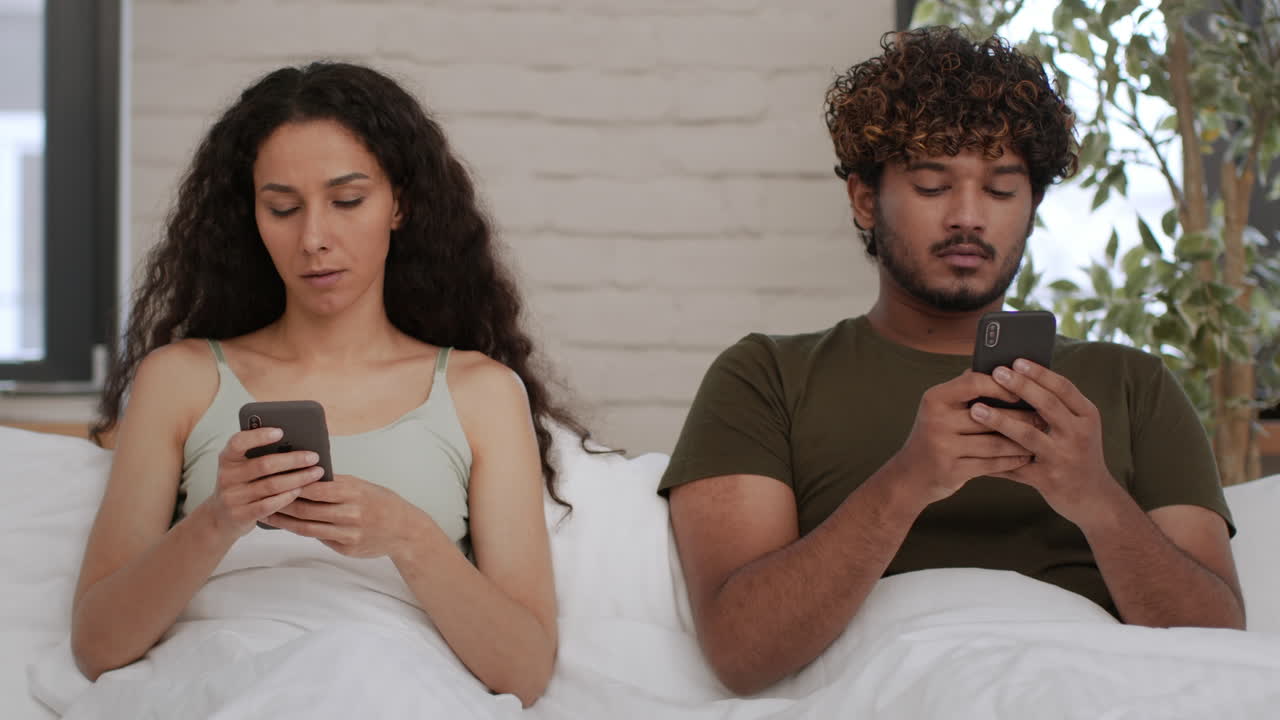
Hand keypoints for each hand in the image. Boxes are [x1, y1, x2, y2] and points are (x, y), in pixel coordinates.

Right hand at [209, 427, 324, 538]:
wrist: (220, 517)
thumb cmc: (240, 485)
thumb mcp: (242, 467)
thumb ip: (259, 455)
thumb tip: (295, 444)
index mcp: (227, 458)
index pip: (238, 442)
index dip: (259, 436)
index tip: (281, 432)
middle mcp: (227, 476)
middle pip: (264, 465)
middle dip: (293, 460)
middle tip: (314, 456)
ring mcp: (232, 497)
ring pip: (271, 485)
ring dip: (297, 478)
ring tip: (315, 473)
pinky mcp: (241, 515)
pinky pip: (269, 505)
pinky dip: (287, 496)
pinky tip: (300, 490)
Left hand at [265, 474, 423, 558]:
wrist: (404, 530)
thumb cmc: (381, 502)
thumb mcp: (362, 486)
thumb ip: (336, 483)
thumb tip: (305, 476)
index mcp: (353, 493)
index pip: (314, 489)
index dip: (292, 485)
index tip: (274, 479)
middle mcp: (350, 514)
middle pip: (306, 510)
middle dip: (281, 504)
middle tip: (261, 498)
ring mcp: (348, 533)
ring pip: (307, 527)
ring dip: (285, 521)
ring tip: (268, 514)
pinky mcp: (346, 548)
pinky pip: (319, 538)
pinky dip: (302, 530)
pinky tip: (290, 525)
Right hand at [889, 370, 1036, 507]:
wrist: (910, 475)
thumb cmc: (934, 435)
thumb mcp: (939, 409)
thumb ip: (965, 390)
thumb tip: (1003, 370)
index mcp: (934, 399)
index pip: (973, 382)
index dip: (1001, 385)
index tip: (1021, 391)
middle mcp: (936, 421)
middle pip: (990, 416)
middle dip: (1021, 417)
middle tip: (1043, 417)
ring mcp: (943, 447)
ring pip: (994, 443)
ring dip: (1021, 442)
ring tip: (1040, 437)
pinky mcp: (952, 471)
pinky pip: (991, 464)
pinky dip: (1012, 461)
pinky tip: (1025, 457)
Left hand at [969, 359, 1118, 524]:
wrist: (1095, 498)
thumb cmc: (1079, 452)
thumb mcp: (1079, 426)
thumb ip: (1057, 405)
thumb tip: (1017, 376)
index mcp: (1087, 416)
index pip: (1064, 388)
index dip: (1039, 373)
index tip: (1016, 360)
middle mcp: (1079, 435)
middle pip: (1047, 406)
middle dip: (1020, 387)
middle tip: (996, 372)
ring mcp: (1064, 459)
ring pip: (1028, 436)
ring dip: (1000, 421)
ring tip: (976, 409)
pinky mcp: (1048, 480)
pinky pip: (1015, 466)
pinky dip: (993, 456)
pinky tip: (972, 446)